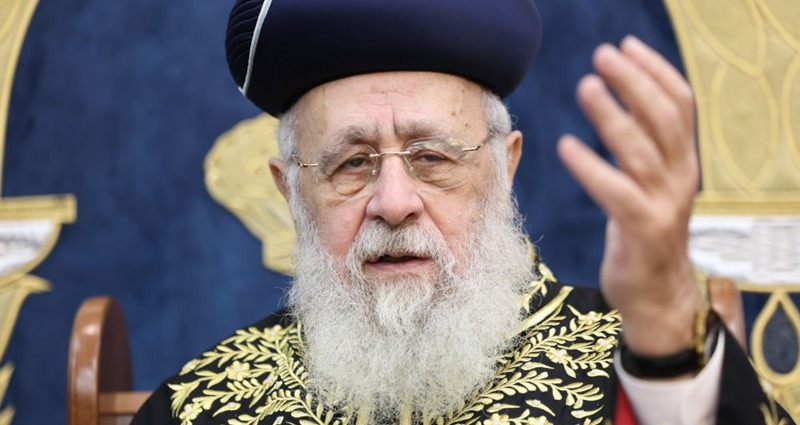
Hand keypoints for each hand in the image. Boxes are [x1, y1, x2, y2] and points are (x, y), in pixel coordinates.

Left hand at [557, 36, 700, 355]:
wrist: (657, 294)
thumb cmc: (643, 232)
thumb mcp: (649, 184)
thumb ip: (642, 149)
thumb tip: (616, 103)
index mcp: (683, 162)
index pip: (679, 105)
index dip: (655, 71)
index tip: (626, 46)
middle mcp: (681, 177)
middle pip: (663, 118)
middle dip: (633, 81)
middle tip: (602, 56)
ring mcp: (664, 204)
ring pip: (641, 150)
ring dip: (612, 114)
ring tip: (586, 87)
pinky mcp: (643, 230)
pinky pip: (616, 192)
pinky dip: (591, 166)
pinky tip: (566, 146)